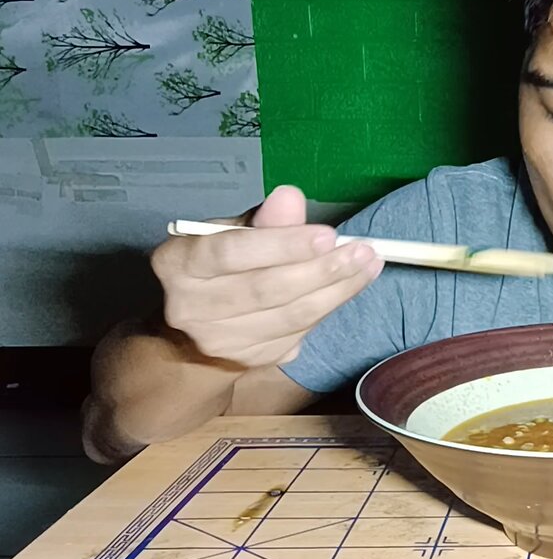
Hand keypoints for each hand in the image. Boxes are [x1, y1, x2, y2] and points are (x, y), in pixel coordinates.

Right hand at [150, 186, 383, 367]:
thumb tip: (290, 197)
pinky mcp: (249, 361)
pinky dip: (329, 307)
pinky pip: (299, 332)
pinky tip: (351, 287)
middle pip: (266, 289)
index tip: (327, 235)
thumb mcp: (231, 233)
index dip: (282, 244)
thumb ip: (263, 220)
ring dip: (337, 290)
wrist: (196, 328)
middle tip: (363, 251)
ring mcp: (220, 341)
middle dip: (321, 270)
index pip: (230, 253)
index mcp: (177, 264)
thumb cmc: (218, 266)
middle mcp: (190, 308)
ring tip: (368, 266)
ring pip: (290, 316)